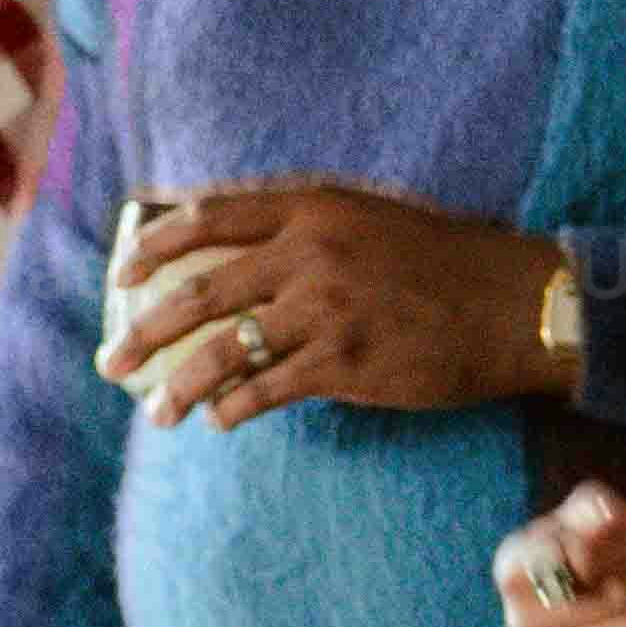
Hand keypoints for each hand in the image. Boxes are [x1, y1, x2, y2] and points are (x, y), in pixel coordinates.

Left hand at [103, 181, 564, 430]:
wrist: (516, 303)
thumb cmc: (444, 261)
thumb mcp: (370, 219)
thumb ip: (306, 228)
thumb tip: (235, 258)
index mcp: (312, 207)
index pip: (209, 217)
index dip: (154, 246)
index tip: (120, 275)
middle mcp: (311, 251)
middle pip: (199, 292)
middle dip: (142, 331)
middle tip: (109, 363)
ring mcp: (327, 308)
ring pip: (223, 351)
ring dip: (178, 386)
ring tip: (156, 412)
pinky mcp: (346, 362)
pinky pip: (267, 391)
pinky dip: (234, 408)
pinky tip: (221, 419)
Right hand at [494, 482, 625, 626]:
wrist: (596, 602)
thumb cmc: (595, 550)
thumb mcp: (597, 516)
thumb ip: (598, 509)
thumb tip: (604, 521)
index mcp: (515, 570)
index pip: (585, 555)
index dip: (617, 545)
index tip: (614, 539)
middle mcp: (521, 625)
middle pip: (621, 599)